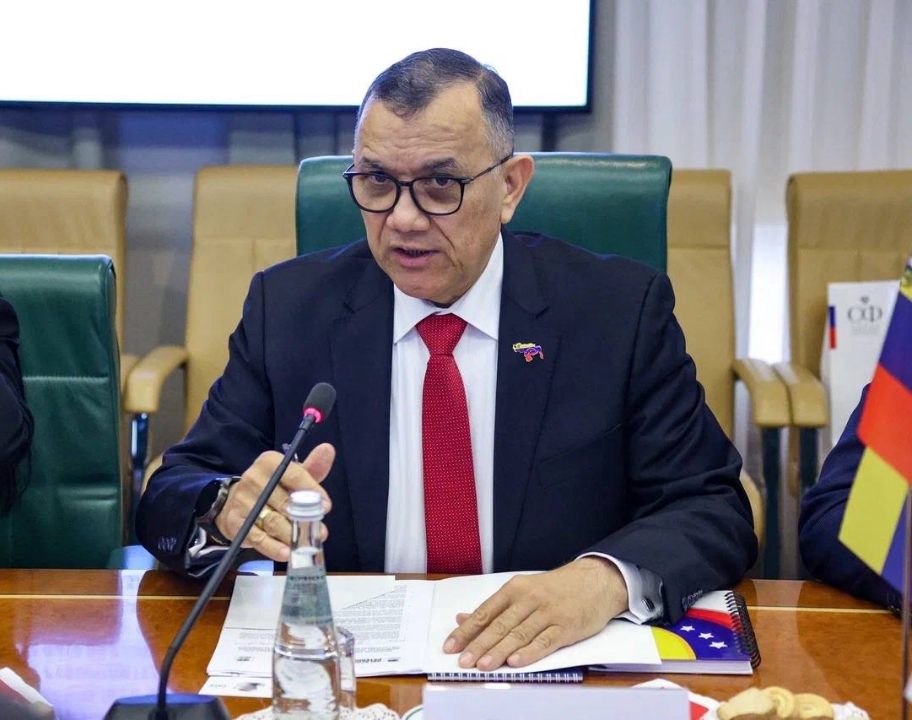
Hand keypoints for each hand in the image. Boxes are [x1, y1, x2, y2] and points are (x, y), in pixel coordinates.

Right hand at [214, 443, 335, 560]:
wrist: (236, 501)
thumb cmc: (272, 487)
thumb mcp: (291, 475)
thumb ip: (311, 467)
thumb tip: (328, 449)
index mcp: (269, 462)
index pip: (294, 474)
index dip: (312, 491)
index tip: (326, 506)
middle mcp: (253, 478)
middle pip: (284, 500)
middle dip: (304, 518)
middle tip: (320, 531)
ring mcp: (243, 501)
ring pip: (272, 520)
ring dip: (291, 535)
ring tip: (306, 545)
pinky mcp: (236, 522)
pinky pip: (257, 537)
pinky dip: (272, 547)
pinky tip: (286, 552)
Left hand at [443, 557, 628, 669]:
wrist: (595, 581)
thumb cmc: (554, 589)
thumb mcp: (522, 590)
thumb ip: (494, 607)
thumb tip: (462, 618)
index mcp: (515, 589)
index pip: (485, 612)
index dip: (467, 631)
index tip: (450, 646)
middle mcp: (529, 599)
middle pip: (500, 625)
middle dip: (479, 644)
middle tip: (463, 661)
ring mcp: (548, 613)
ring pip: (519, 634)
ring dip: (500, 651)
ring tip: (483, 665)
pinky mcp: (566, 627)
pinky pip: (545, 641)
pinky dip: (530, 652)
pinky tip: (516, 661)